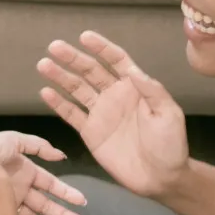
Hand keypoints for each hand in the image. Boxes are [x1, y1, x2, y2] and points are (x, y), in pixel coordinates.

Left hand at [0, 129, 86, 214]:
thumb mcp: (10, 143)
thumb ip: (35, 145)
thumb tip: (59, 154)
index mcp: (21, 172)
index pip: (49, 184)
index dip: (65, 191)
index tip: (81, 201)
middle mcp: (14, 190)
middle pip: (43, 204)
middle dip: (61, 214)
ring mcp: (2, 205)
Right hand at [38, 33, 188, 197]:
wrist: (160, 177)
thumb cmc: (170, 144)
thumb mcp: (169, 114)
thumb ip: (152, 91)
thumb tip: (134, 71)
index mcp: (135, 87)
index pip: (116, 60)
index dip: (101, 48)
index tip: (85, 37)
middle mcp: (115, 95)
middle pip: (91, 71)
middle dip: (73, 58)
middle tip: (54, 47)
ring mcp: (101, 113)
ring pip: (77, 89)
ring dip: (61, 77)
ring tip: (44, 65)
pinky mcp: (90, 132)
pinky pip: (72, 114)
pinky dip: (58, 104)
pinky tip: (45, 92)